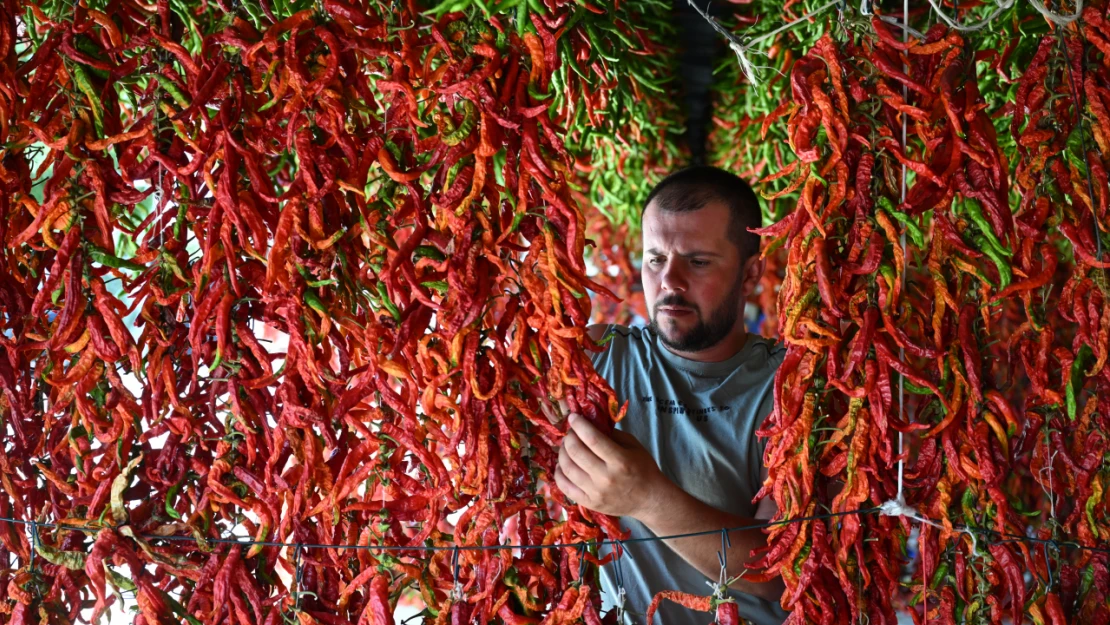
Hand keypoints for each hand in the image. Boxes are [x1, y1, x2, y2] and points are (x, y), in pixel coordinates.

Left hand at [554, 413, 675, 520]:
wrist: (649, 500)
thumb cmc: (643, 468)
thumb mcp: (632, 445)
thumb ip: (610, 434)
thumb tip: (588, 423)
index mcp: (620, 460)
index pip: (592, 439)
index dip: (579, 425)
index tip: (573, 417)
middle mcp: (606, 478)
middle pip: (576, 452)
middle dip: (569, 437)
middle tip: (571, 433)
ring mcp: (595, 493)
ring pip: (567, 468)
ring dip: (563, 452)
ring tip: (567, 447)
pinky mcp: (588, 503)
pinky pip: (564, 486)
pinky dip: (559, 472)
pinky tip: (563, 465)